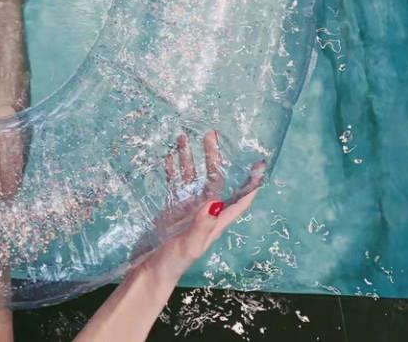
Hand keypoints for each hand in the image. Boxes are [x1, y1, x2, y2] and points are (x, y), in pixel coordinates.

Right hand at [145, 131, 265, 280]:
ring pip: (192, 177)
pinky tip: (168, 155)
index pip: (240, 198)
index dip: (251, 182)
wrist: (149, 272)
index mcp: (215, 222)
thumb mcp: (189, 245)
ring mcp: (187, 209)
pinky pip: (174, 183)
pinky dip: (172, 169)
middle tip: (209, 134)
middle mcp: (204, 212)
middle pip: (214, 179)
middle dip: (214, 157)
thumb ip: (202, 224)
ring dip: (190, 158)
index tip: (258, 163)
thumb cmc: (171, 263)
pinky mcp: (171, 209)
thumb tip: (215, 201)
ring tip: (183, 137)